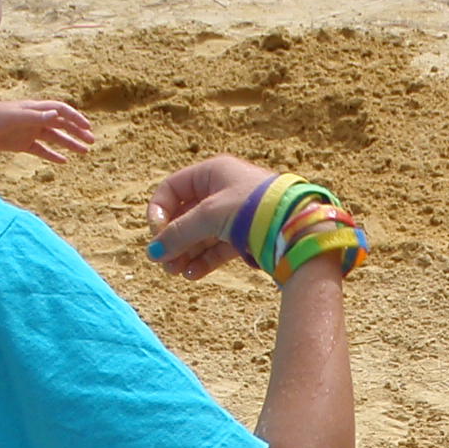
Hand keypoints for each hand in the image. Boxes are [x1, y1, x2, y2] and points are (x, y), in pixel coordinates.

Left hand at [0, 97, 94, 160]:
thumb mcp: (14, 117)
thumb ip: (35, 117)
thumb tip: (57, 116)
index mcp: (33, 109)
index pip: (60, 110)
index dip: (75, 117)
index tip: (87, 127)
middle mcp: (33, 119)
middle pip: (60, 125)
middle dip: (77, 132)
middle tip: (91, 141)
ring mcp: (27, 132)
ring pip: (54, 138)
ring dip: (69, 144)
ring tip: (84, 152)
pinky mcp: (20, 144)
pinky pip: (41, 150)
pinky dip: (52, 155)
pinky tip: (64, 161)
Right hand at [146, 153, 276, 282]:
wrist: (295, 225)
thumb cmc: (252, 207)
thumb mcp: (209, 215)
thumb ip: (179, 232)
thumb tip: (154, 252)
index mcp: (212, 173)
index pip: (172, 189)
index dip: (160, 211)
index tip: (156, 234)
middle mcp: (222, 191)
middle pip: (185, 215)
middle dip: (172, 238)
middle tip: (163, 262)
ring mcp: (234, 214)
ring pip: (200, 234)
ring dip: (185, 253)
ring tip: (175, 272)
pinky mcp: (245, 235)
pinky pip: (217, 248)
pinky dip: (203, 261)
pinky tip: (192, 274)